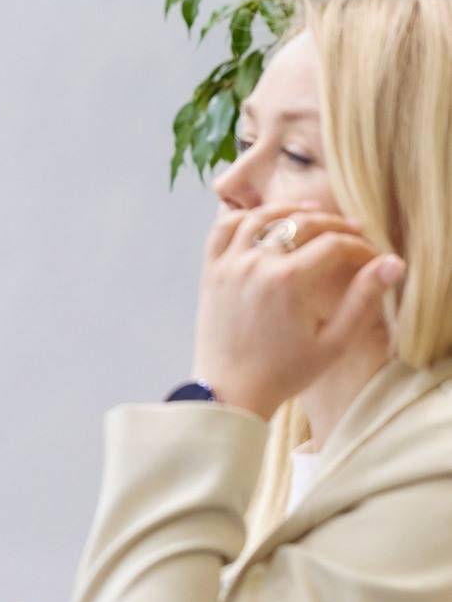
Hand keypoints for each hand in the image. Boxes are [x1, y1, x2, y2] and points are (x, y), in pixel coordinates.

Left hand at [192, 204, 404, 418]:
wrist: (230, 391)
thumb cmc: (284, 372)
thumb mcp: (334, 341)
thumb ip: (363, 299)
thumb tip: (391, 263)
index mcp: (287, 281)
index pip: (334, 245)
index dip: (360, 248)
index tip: (371, 260)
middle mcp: (255, 264)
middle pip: (302, 223)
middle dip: (334, 225)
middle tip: (353, 232)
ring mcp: (228, 265)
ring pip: (261, 217)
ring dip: (290, 210)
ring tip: (313, 213)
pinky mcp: (210, 272)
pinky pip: (222, 229)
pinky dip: (244, 218)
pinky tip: (265, 221)